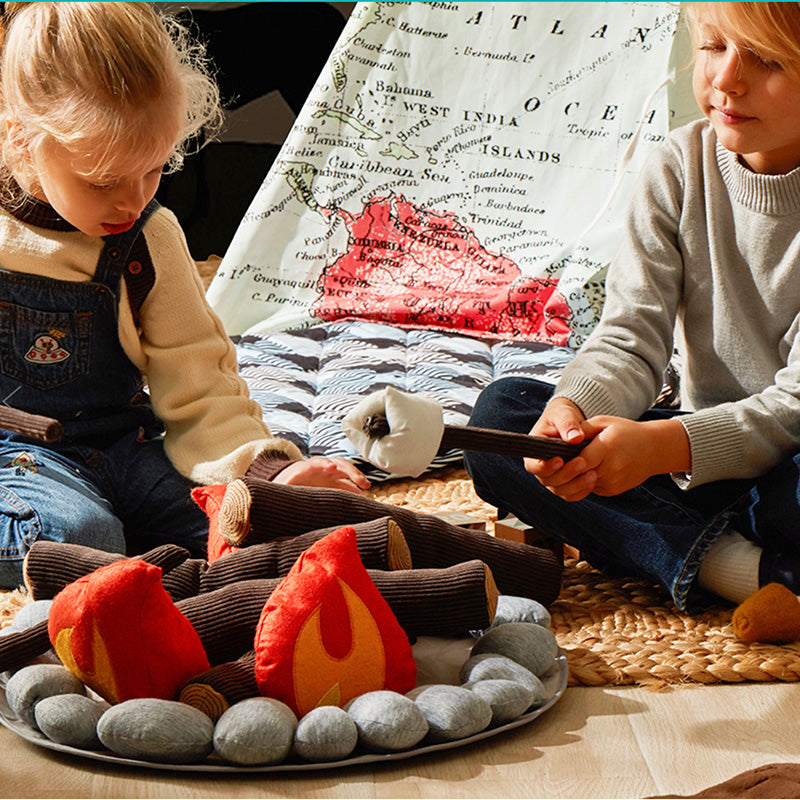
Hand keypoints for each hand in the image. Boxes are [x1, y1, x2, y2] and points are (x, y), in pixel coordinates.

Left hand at [272, 456, 370, 493]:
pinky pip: (348, 483)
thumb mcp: (281, 485)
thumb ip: (280, 487)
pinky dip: (356, 488)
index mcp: (308, 466)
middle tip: (360, 480)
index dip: (325, 464)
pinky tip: (363, 496)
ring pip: (347, 471)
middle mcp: (322, 467)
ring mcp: (331, 473)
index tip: (331, 468)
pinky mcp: (335, 481)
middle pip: (339, 464)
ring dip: (357, 477)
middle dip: (349, 470)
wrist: (292, 480)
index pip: (318, 462)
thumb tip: (271, 490)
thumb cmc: (286, 483)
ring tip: (366, 486)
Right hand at [524, 398, 595, 500]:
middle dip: (565, 475)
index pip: (533, 466)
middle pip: (547, 481)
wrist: (570, 422)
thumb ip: (567, 424)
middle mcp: (541, 466)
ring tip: (592, 474)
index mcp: (534, 450)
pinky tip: (593, 480)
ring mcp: (553, 476)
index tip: (560, 460)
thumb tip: (575, 438)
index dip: (544, 467)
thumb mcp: (563, 414)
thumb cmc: (562, 415)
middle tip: (582, 462)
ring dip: (576, 485)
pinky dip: (581, 491)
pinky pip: (571, 494)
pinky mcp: (566, 482)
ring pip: (559, 490)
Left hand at [527, 413, 689, 501]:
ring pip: (582, 484)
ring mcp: (613, 482)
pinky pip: (591, 488)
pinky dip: (584, 481)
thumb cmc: (626, 432)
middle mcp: (611, 468)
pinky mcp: (613, 491)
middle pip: (579, 475)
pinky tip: (586, 470)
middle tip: (555, 463)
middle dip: (566, 470)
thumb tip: (562, 436)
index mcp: (608, 448)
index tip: (556, 457)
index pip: (581, 460)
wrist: (654, 449)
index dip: (567, 461)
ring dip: (574, 477)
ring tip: (570, 464)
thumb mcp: (604, 422)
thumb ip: (582, 429)